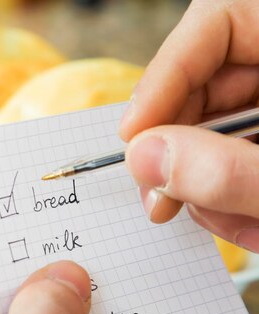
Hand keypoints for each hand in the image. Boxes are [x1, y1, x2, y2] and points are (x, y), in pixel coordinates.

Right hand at [120, 0, 258, 252]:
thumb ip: (229, 169)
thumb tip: (141, 159)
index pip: (217, 22)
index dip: (163, 76)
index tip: (131, 137)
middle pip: (208, 88)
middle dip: (182, 153)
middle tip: (159, 199)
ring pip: (219, 137)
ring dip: (212, 190)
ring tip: (238, 225)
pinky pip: (238, 166)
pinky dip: (234, 203)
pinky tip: (252, 225)